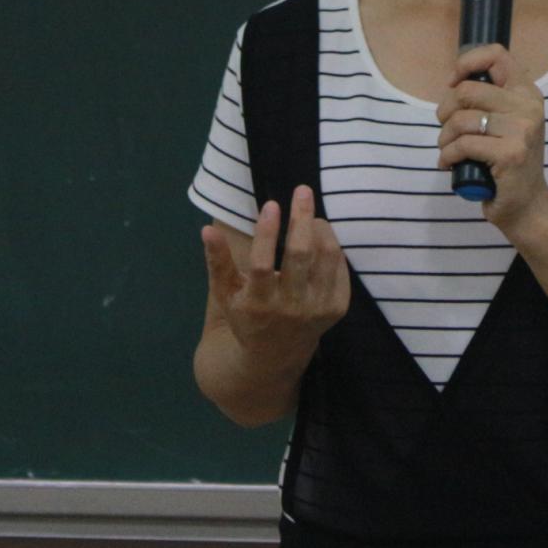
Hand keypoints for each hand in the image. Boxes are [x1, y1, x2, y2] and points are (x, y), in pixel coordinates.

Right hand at [201, 185, 349, 364]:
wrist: (274, 356)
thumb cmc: (246, 316)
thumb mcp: (225, 292)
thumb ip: (217, 260)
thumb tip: (207, 230)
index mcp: (258, 303)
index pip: (263, 264)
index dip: (267, 232)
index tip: (271, 204)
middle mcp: (290, 307)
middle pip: (300, 255)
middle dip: (302, 218)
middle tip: (302, 190)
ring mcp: (316, 309)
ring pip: (326, 257)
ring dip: (321, 228)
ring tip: (311, 215)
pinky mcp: (337, 309)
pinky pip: (340, 268)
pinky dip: (332, 246)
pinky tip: (321, 236)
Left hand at [436, 43, 547, 233]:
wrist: (528, 207)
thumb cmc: (509, 164)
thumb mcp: (508, 124)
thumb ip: (491, 100)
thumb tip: (454, 82)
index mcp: (528, 93)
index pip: (496, 55)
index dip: (466, 63)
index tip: (453, 83)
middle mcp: (529, 107)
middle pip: (467, 90)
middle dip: (445, 110)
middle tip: (446, 129)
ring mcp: (522, 130)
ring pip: (461, 119)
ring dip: (444, 138)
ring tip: (448, 150)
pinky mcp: (510, 154)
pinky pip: (463, 144)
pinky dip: (447, 155)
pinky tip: (449, 164)